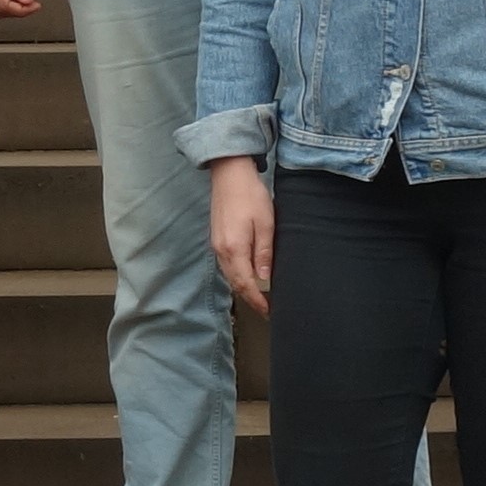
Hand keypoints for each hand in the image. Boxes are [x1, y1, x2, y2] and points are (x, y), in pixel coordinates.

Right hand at [208, 157, 275, 315]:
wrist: (230, 174)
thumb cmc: (251, 195)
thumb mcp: (265, 223)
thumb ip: (264, 252)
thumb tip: (264, 278)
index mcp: (234, 249)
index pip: (245, 284)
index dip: (257, 301)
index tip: (269, 312)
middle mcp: (221, 251)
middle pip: (235, 283)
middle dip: (250, 299)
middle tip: (267, 310)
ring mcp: (216, 245)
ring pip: (230, 275)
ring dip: (243, 288)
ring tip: (260, 297)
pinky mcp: (216, 238)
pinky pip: (226, 265)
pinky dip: (237, 276)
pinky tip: (248, 276)